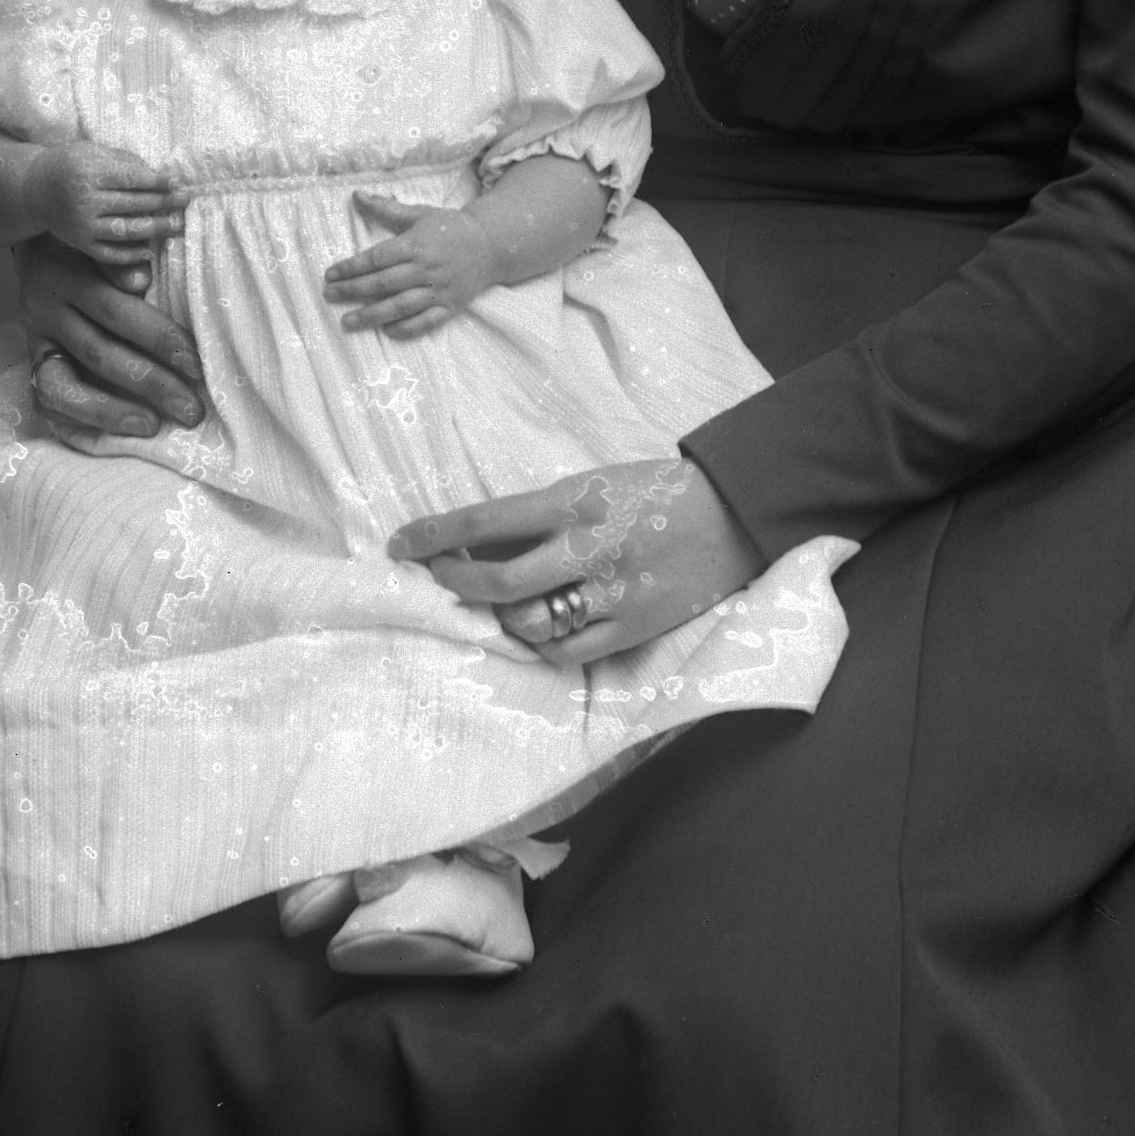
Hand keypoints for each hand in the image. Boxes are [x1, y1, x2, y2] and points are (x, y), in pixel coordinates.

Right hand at [15, 231, 204, 443]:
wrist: (35, 244)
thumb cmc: (89, 247)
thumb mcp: (103, 244)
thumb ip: (121, 261)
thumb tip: (142, 278)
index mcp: (70, 276)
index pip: (116, 311)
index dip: (158, 339)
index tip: (197, 365)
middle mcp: (47, 311)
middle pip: (99, 354)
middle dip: (151, 385)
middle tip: (192, 410)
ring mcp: (34, 342)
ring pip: (64, 387)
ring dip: (112, 412)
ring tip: (152, 427)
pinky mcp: (30, 366)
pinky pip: (49, 405)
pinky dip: (81, 425)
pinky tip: (117, 439)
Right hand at [24, 143, 188, 288]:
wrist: (34, 189)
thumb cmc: (71, 165)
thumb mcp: (93, 151)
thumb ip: (124, 161)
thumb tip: (161, 173)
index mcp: (88, 173)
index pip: (131, 179)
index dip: (157, 181)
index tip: (179, 181)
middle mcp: (84, 201)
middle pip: (132, 204)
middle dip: (164, 202)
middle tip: (187, 200)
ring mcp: (82, 225)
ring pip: (125, 230)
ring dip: (155, 228)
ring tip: (177, 225)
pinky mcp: (79, 243)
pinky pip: (109, 253)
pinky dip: (131, 254)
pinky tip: (150, 250)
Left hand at [323, 190, 504, 337]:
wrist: (491, 244)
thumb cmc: (450, 228)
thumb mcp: (419, 214)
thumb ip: (386, 208)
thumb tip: (356, 195)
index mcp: (416, 244)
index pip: (377, 258)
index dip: (351, 267)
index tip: (330, 274)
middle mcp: (426, 268)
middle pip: (384, 283)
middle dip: (354, 290)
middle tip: (329, 296)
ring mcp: (440, 290)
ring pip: (401, 306)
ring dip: (372, 315)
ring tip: (348, 322)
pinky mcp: (451, 306)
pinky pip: (427, 322)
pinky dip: (407, 328)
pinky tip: (386, 331)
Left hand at [389, 455, 758, 665]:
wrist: (734, 510)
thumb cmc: (654, 491)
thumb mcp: (592, 484)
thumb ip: (541, 515)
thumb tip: (476, 544)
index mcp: (572, 501)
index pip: (483, 521)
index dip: (432, 536)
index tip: (400, 545)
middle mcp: (586, 547)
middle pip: (496, 582)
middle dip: (452, 585)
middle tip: (436, 580)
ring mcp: (611, 591)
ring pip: (529, 623)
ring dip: (498, 618)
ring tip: (493, 607)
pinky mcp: (634, 624)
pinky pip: (569, 651)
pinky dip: (543, 645)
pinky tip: (538, 631)